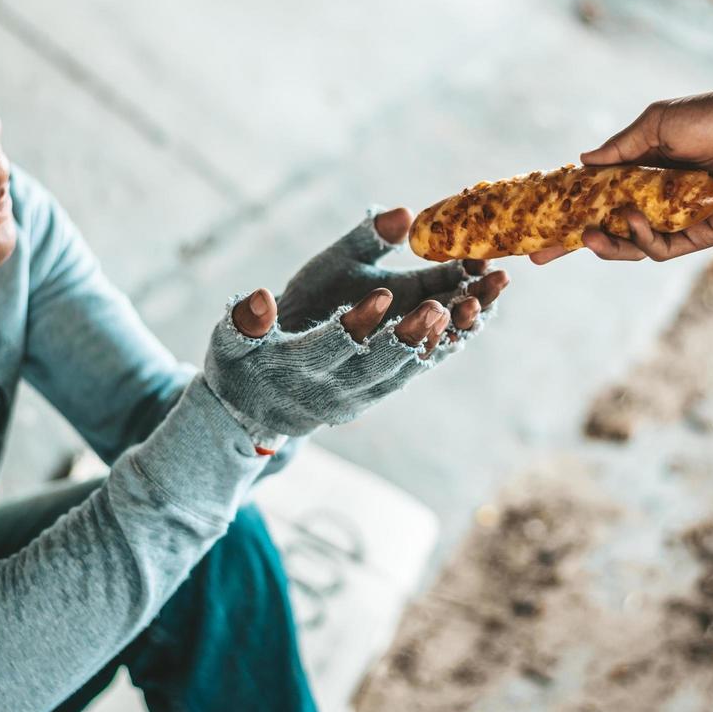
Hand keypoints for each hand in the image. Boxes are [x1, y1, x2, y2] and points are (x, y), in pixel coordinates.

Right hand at [203, 210, 508, 439]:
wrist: (254, 415)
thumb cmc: (240, 366)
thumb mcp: (231, 341)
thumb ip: (243, 322)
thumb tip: (258, 299)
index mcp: (297, 369)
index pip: (330, 349)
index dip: (355, 325)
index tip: (380, 295)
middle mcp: (336, 390)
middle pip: (382, 364)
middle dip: (414, 335)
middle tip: (444, 303)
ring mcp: (363, 395)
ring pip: (411, 367)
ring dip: (447, 337)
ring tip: (481, 302)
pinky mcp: (382, 390)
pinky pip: (420, 366)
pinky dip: (449, 342)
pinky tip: (480, 310)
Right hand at [530, 89, 712, 263]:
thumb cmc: (712, 118)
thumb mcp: (656, 123)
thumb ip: (620, 148)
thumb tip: (582, 162)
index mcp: (643, 172)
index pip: (598, 198)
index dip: (569, 212)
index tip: (538, 224)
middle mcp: (655, 200)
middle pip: (607, 230)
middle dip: (573, 244)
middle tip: (540, 255)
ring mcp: (675, 220)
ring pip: (630, 246)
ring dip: (607, 245)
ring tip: (590, 236)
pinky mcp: (698, 236)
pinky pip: (661, 249)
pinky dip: (642, 239)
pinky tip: (632, 219)